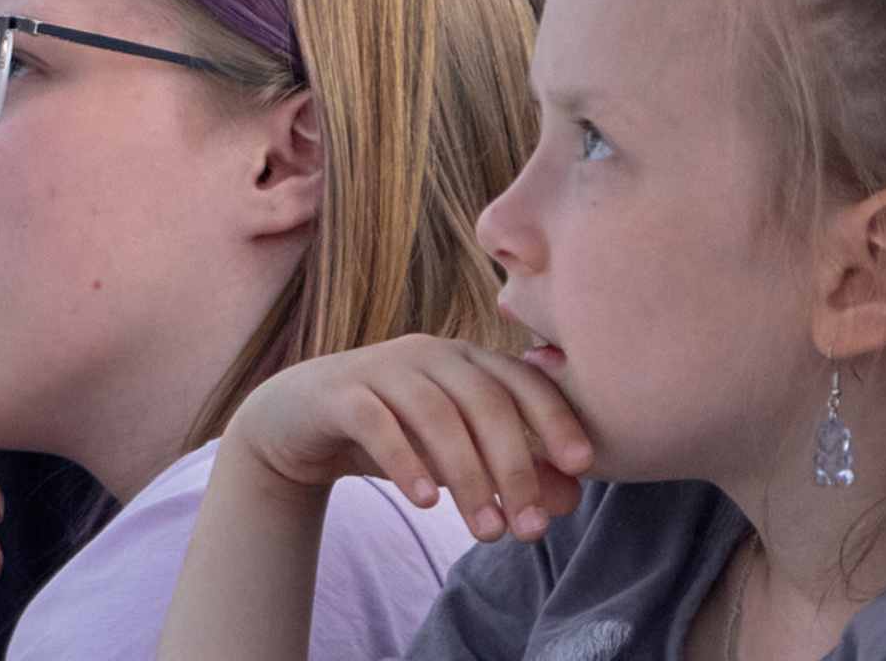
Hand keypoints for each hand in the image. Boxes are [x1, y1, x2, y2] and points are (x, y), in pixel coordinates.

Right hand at [226, 336, 590, 546]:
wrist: (302, 421)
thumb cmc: (396, 435)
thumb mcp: (459, 455)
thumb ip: (514, 468)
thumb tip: (571, 496)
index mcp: (463, 358)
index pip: (518, 376)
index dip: (555, 416)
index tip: (583, 465)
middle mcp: (427, 353)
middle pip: (482, 398)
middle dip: (514, 465)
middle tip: (529, 530)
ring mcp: (380, 367)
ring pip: (434, 412)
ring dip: (468, 474)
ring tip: (486, 532)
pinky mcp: (340, 392)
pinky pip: (376, 420)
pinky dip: (406, 459)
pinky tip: (427, 501)